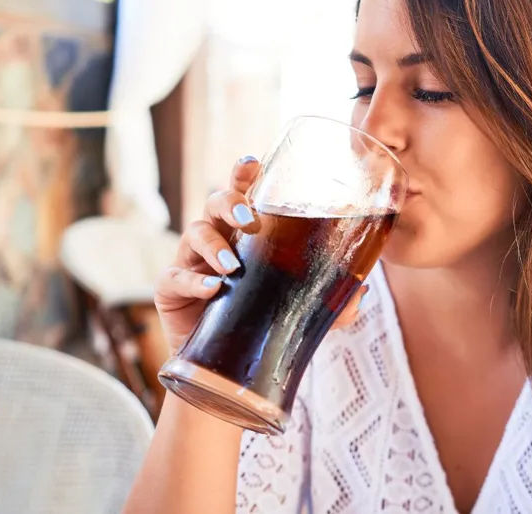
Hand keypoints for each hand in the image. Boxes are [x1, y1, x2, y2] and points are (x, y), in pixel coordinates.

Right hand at [154, 156, 369, 350]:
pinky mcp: (170, 290)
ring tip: (233, 267)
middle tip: (249, 218)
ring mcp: (190, 262)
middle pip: (215, 203)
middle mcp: (217, 240)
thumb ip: (330, 304)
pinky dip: (194, 281)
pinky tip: (212, 289)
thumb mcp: (298, 312)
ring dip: (214, 245)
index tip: (253, 163)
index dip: (244, 174)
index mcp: (244, 234)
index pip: (244, 194)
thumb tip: (361, 293)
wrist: (224, 367)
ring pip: (194, 233)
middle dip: (230, 202)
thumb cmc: (259, 323)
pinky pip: (175, 277)